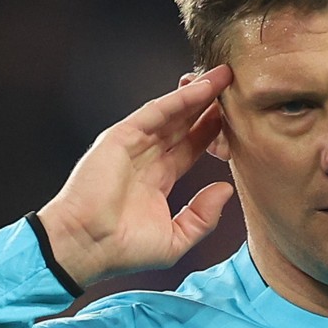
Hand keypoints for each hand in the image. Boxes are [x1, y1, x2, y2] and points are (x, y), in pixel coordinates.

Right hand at [37, 66, 234, 287]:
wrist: (87, 246)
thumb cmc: (123, 250)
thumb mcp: (175, 240)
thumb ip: (203, 217)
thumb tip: (226, 189)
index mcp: (157, 180)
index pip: (191, 148)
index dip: (214, 132)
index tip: (239, 119)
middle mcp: (146, 158)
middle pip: (185, 125)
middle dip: (210, 106)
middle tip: (237, 87)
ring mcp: (133, 145)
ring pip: (173, 113)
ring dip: (199, 94)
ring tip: (225, 76)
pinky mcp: (121, 137)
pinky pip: (156, 112)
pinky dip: (180, 99)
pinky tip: (203, 88)